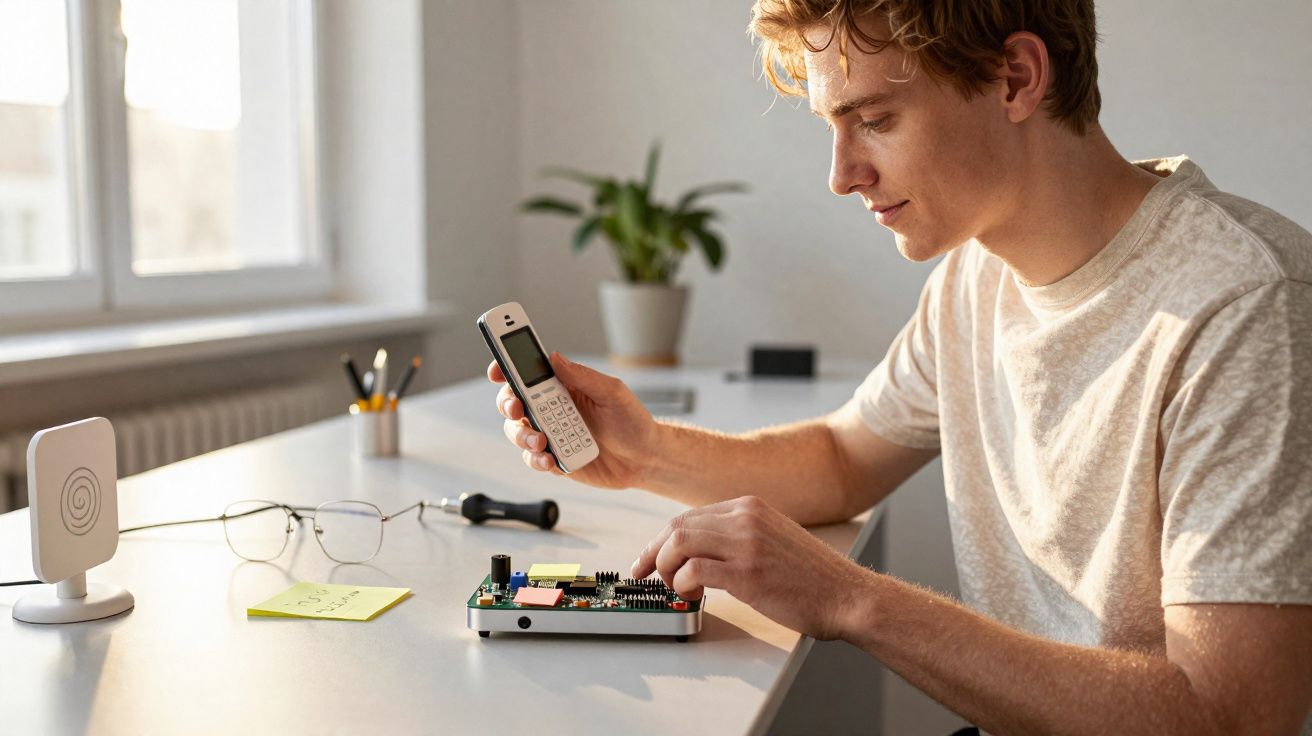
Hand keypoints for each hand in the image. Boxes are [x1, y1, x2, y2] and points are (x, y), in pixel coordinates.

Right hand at [488, 352, 658, 488]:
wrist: (644, 459)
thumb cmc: (632, 421)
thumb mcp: (612, 392)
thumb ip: (583, 376)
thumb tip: (554, 357)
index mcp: (562, 386)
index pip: (527, 372)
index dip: (506, 367)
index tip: (496, 370)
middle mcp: (551, 408)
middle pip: (512, 401)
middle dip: (506, 403)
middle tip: (516, 408)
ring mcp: (550, 434)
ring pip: (517, 431)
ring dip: (522, 435)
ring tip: (541, 440)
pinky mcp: (553, 458)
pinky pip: (532, 458)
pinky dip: (535, 459)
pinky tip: (550, 459)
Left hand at [631, 496, 874, 640]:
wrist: (847, 595)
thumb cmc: (811, 577)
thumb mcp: (771, 537)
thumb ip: (737, 535)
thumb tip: (695, 551)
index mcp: (748, 506)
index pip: (688, 517)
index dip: (660, 540)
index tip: (647, 559)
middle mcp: (745, 518)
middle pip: (676, 527)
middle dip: (651, 553)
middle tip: (643, 576)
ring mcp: (746, 543)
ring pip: (678, 543)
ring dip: (664, 569)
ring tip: (674, 588)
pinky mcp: (747, 573)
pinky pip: (693, 570)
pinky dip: (681, 584)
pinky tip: (691, 595)